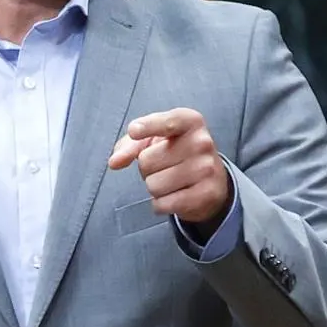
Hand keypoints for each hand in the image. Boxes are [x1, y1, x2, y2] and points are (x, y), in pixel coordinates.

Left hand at [107, 108, 232, 224]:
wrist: (212, 181)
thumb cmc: (176, 154)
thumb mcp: (155, 140)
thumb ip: (130, 144)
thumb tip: (114, 162)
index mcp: (190, 121)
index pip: (165, 122)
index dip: (147, 127)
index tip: (134, 131)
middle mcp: (201, 142)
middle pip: (146, 161)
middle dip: (147, 168)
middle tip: (166, 166)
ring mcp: (206, 169)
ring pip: (153, 185)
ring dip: (154, 187)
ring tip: (172, 181)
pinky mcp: (206, 194)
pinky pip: (163, 204)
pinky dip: (161, 204)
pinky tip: (176, 196)